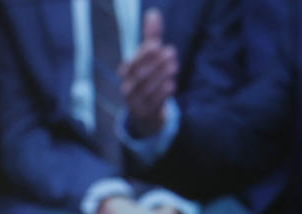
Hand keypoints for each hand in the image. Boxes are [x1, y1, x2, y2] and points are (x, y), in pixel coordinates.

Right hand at [120, 8, 177, 137]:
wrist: (146, 112)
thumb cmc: (148, 79)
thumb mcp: (150, 59)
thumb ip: (151, 37)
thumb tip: (154, 13)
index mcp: (126, 71)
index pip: (133, 61)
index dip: (145, 53)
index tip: (159, 45)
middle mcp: (127, 85)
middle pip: (139, 74)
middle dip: (155, 63)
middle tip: (171, 53)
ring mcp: (134, 101)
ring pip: (145, 88)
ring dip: (160, 76)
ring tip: (174, 67)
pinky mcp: (144, 112)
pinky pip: (151, 103)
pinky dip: (161, 94)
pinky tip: (171, 85)